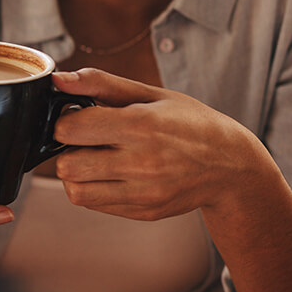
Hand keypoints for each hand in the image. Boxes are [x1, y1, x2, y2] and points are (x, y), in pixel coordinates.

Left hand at [51, 68, 272, 220]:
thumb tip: (59, 79)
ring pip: (75, 190)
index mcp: (141, 126)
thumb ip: (100, 83)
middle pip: (66, 165)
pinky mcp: (144, 212)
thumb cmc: (189, 122)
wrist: (232, 166)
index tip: (77, 116)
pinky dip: (93, 188)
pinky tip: (111, 173)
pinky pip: (95, 204)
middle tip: (86, 140)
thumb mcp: (150, 94)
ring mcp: (143, 192)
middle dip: (67, 149)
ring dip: (76, 173)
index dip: (65, 120)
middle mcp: (142, 163)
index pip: (70, 129)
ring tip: (96, 157)